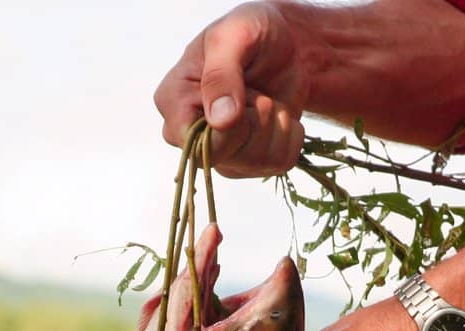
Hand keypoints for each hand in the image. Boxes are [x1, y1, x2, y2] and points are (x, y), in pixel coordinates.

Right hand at [154, 3, 307, 176]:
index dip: (231, 127)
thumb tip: (220, 121)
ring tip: (265, 98)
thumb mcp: (232, 36)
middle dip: (256, 119)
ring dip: (276, 124)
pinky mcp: (251, 163)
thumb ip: (221, 74)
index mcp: (174, 104)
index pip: (196, 145)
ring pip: (259, 163)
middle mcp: (193, 137)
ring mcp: (223, 155)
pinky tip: (278, 113)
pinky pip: (280, 163)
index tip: (244, 91)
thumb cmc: (248, 33)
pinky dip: (290, 134)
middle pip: (231, 158)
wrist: (281, 43)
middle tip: (253, 90)